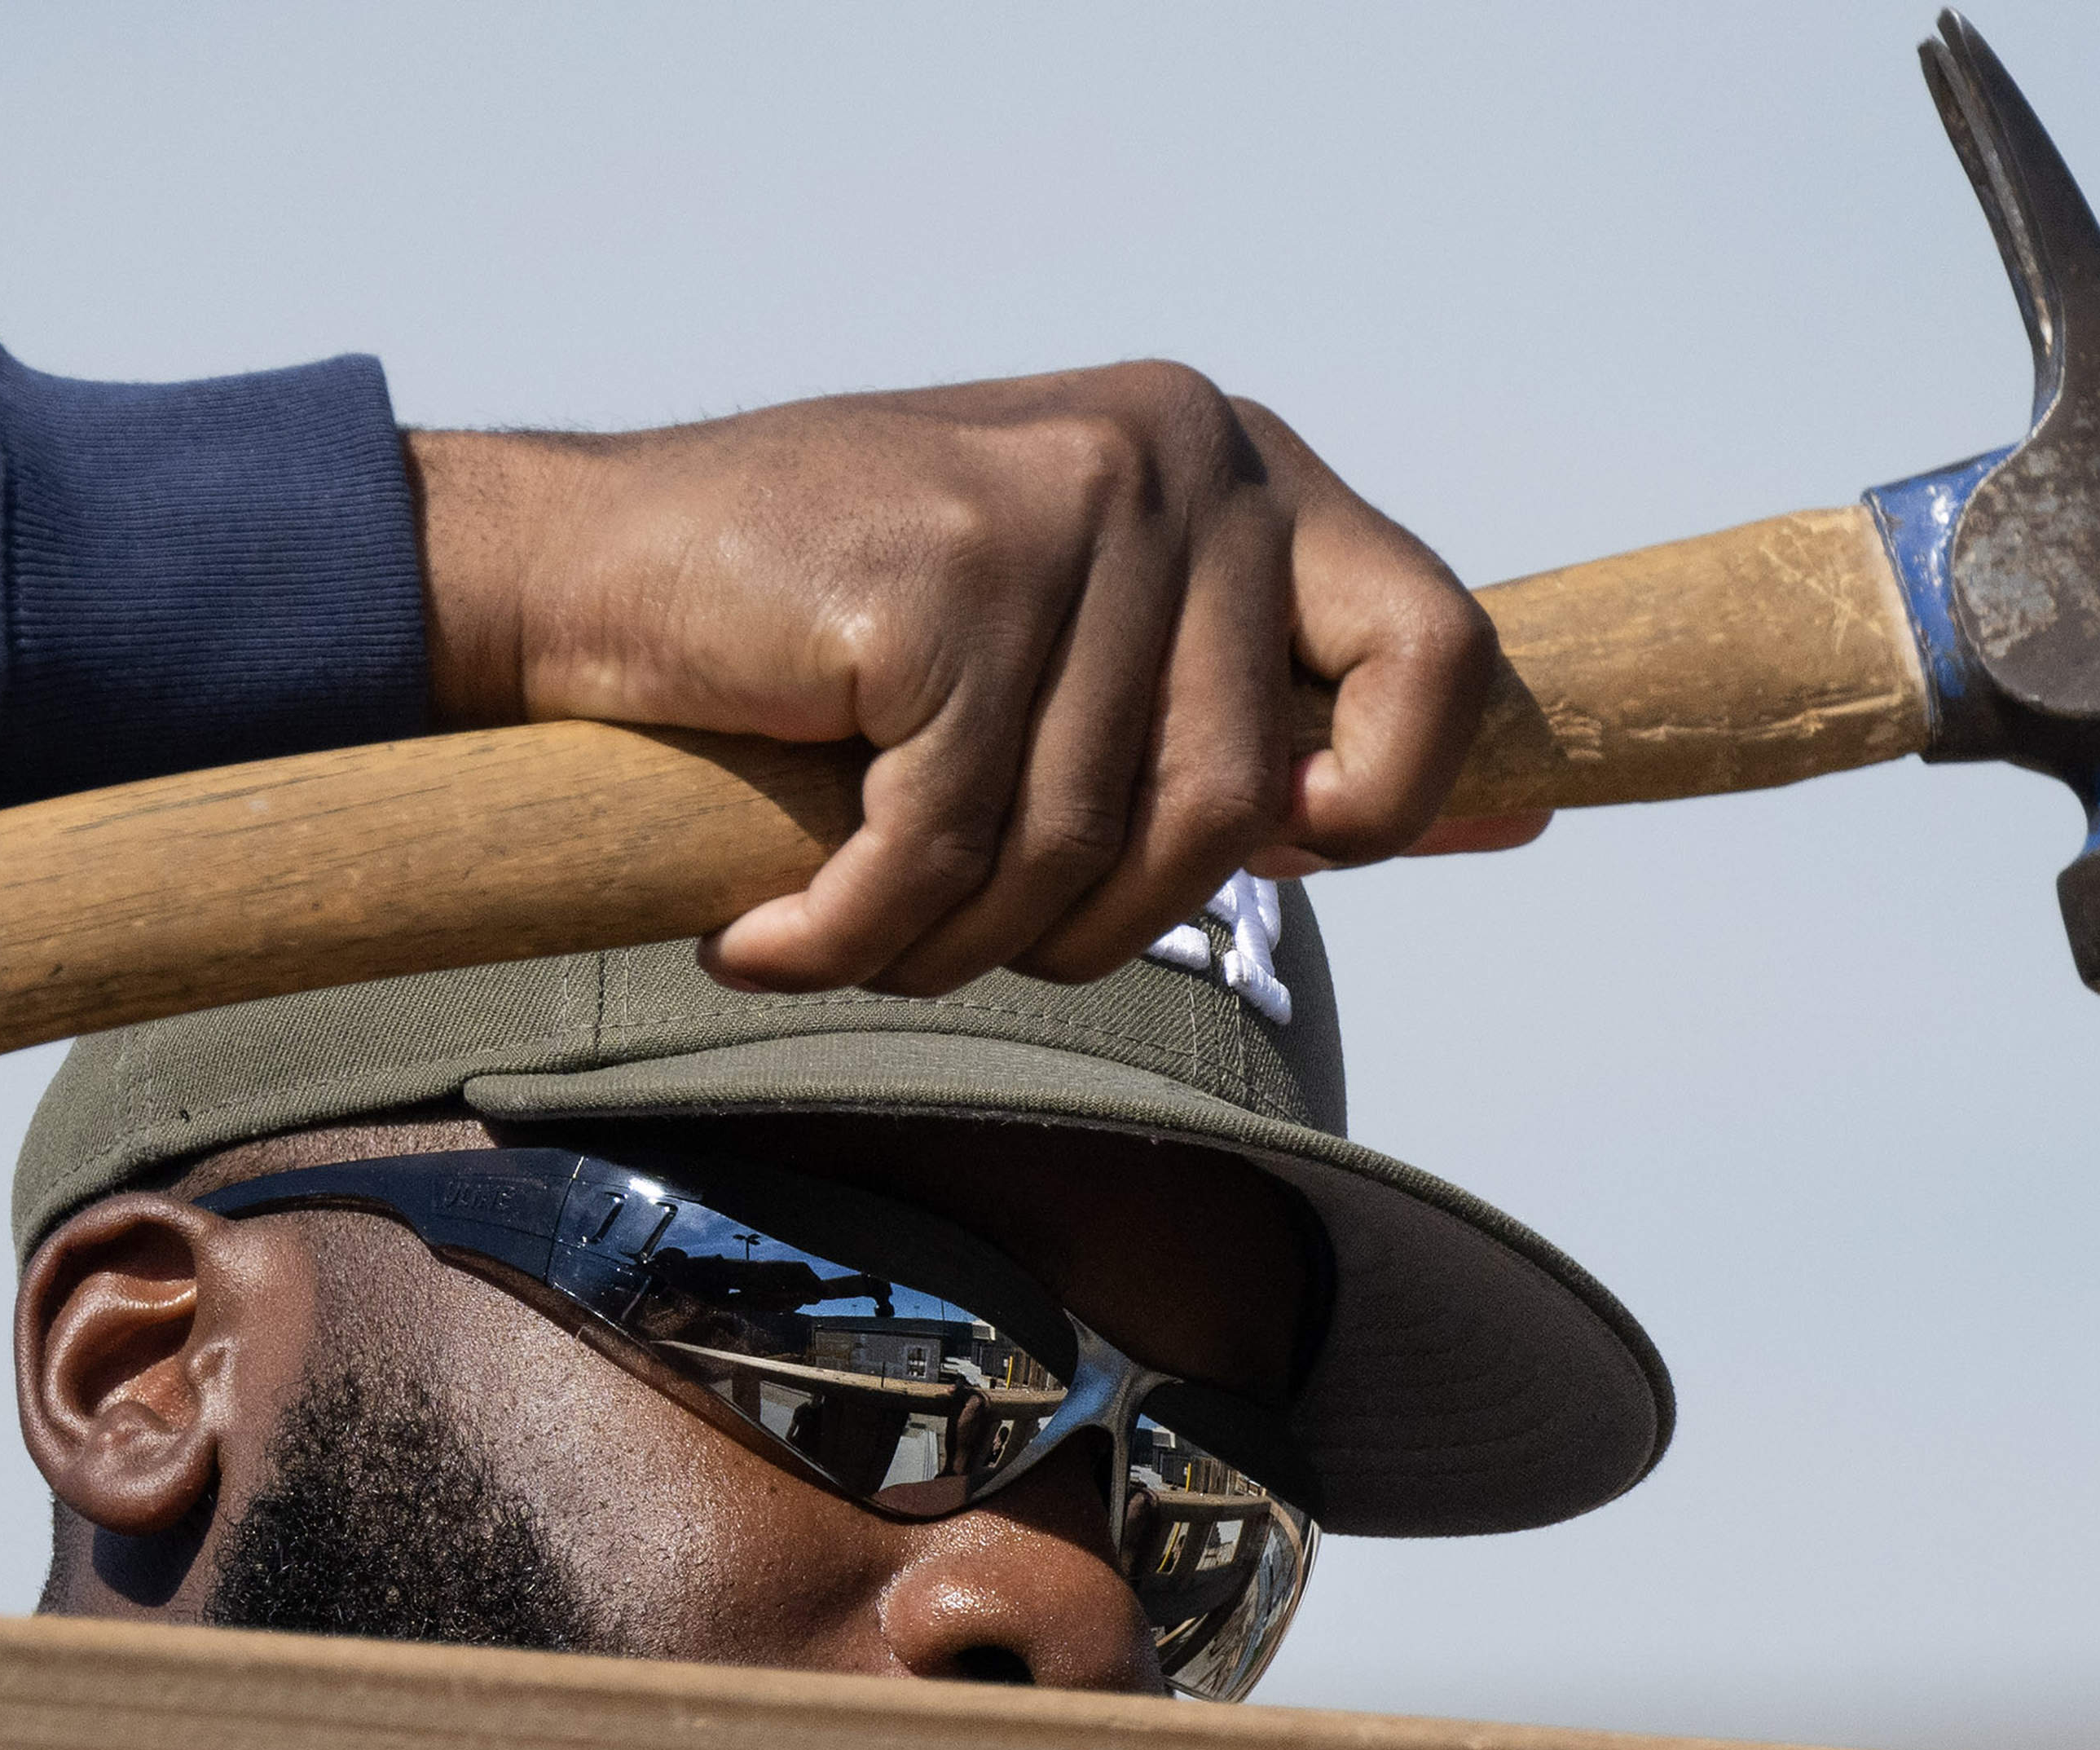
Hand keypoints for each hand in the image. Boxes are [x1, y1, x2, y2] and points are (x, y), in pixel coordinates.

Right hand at [408, 372, 1533, 999]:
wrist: (587, 575)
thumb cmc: (838, 641)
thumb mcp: (1096, 657)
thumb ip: (1280, 716)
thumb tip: (1512, 815)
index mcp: (1237, 465)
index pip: (1440, 648)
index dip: (1389, 800)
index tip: (1284, 862)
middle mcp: (1174, 455)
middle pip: (1235, 808)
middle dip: (1094, 922)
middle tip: (951, 916)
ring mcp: (1063, 505)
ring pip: (1085, 854)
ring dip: (950, 943)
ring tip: (848, 915)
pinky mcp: (947, 579)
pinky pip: (946, 854)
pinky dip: (845, 933)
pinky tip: (769, 931)